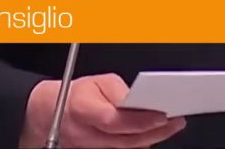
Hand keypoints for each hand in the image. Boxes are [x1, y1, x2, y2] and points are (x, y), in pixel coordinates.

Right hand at [19, 74, 186, 147]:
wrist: (48, 114)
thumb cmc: (76, 96)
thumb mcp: (96, 82)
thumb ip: (118, 91)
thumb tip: (140, 101)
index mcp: (82, 109)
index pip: (114, 120)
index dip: (140, 120)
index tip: (163, 115)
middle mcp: (84, 134)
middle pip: (125, 140)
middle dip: (155, 131)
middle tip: (176, 122)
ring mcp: (88, 148)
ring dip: (150, 139)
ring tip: (170, 127)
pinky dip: (138, 144)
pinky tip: (153, 135)